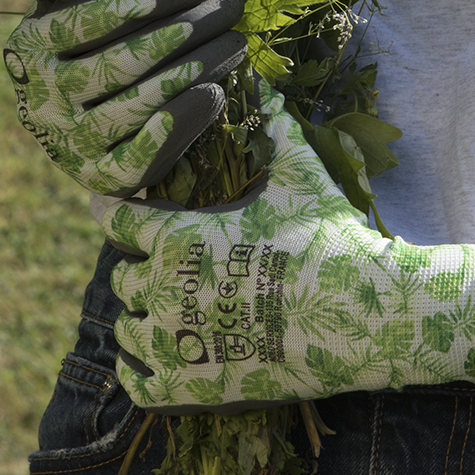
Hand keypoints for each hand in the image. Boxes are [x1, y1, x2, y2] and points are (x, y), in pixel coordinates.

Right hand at [3, 0, 246, 196]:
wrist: (75, 130)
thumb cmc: (78, 55)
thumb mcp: (57, 13)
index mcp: (28, 49)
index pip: (86, 20)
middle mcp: (42, 99)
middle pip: (121, 61)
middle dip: (186, 27)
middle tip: (230, 4)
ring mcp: (72, 143)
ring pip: (139, 102)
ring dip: (195, 68)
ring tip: (235, 41)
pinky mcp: (104, 178)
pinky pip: (144, 154)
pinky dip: (180, 123)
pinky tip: (215, 92)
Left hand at [92, 88, 474, 410]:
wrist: (363, 316)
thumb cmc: (330, 239)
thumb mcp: (302, 176)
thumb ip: (277, 130)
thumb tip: (269, 85)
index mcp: (179, 236)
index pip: (115, 219)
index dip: (112, 209)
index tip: (111, 208)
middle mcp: (165, 289)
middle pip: (120, 277)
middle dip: (140, 267)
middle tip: (165, 265)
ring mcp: (176, 343)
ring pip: (126, 329)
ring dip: (139, 317)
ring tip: (163, 310)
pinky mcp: (190, 389)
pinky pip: (137, 384)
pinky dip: (140, 369)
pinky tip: (158, 358)